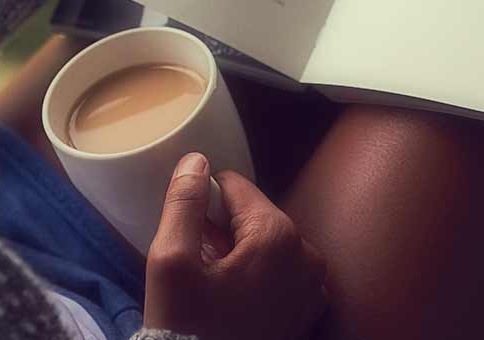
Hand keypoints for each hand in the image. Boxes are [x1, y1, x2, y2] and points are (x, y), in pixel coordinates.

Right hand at [143, 153, 326, 339]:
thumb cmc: (188, 327)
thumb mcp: (170, 262)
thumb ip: (182, 204)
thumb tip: (196, 161)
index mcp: (278, 236)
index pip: (236, 188)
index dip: (203, 201)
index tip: (187, 230)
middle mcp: (307, 256)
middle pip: (255, 216)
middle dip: (222, 230)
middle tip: (196, 262)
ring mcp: (313, 286)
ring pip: (267, 245)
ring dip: (238, 253)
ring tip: (210, 282)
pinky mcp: (307, 311)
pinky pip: (280, 274)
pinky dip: (255, 276)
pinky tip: (229, 297)